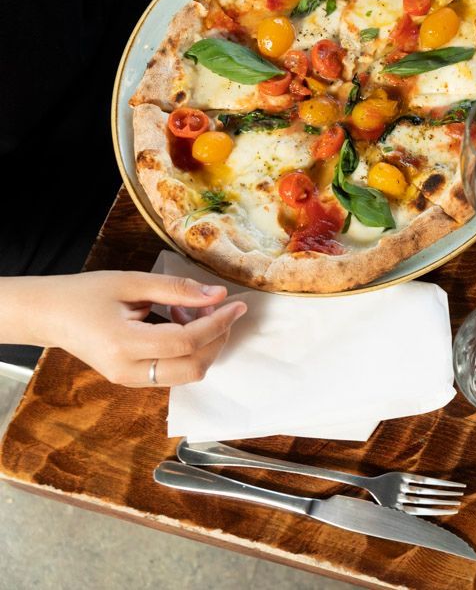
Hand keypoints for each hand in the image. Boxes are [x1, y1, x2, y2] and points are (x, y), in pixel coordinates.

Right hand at [16, 271, 247, 386]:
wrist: (50, 315)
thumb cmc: (86, 294)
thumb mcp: (131, 282)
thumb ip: (177, 289)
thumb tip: (218, 294)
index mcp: (124, 345)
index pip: (187, 342)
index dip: (218, 323)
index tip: (237, 304)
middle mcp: (128, 371)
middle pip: (193, 368)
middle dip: (217, 338)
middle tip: (217, 306)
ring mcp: (129, 380)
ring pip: (186, 373)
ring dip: (203, 343)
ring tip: (188, 309)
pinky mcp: (133, 380)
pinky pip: (174, 371)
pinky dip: (188, 349)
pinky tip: (177, 321)